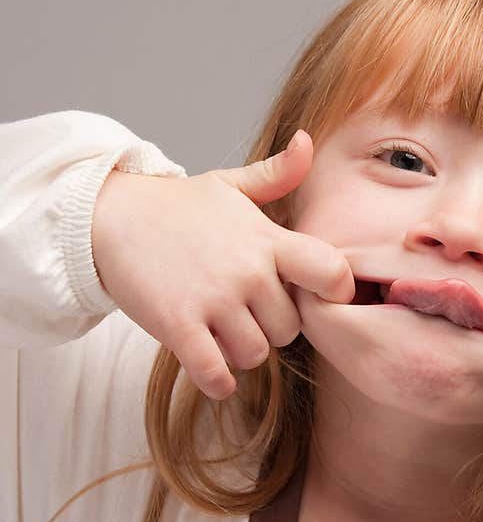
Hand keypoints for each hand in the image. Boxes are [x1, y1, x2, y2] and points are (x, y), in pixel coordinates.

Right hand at [91, 130, 354, 399]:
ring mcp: (214, 298)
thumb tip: (308, 142)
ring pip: (256, 353)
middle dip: (272, 327)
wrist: (108, 215)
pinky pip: (216, 372)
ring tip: (223, 333)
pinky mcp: (178, 324)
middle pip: (290, 328)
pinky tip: (212, 369)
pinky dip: (218, 380)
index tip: (318, 297)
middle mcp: (248, 270)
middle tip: (249, 314)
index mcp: (268, 239)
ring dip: (242, 351)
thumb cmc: (177, 206)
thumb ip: (276, 174)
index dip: (335, 292)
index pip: (331, 272)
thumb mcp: (230, 185)